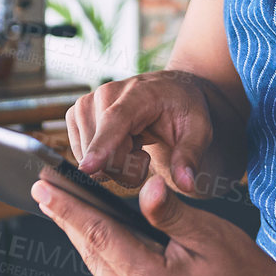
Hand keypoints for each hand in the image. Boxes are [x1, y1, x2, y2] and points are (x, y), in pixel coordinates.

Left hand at [31, 172, 275, 275]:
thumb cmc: (247, 274)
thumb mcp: (209, 233)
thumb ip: (167, 211)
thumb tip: (142, 185)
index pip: (99, 236)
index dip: (68, 208)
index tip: (43, 186)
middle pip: (94, 257)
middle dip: (72, 221)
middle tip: (48, 190)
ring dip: (90, 244)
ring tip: (71, 210)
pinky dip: (109, 266)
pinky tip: (104, 244)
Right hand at [65, 71, 227, 196]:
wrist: (169, 91)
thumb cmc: (183, 109)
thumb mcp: (199, 131)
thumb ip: (190, 156)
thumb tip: (186, 183)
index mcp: (138, 93)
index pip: (115, 121)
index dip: (101, 146)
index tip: (88, 169)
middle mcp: (105, 94)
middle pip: (104, 153)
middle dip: (126, 166)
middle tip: (147, 150)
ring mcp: (86, 104)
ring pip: (90, 158)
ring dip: (115, 163)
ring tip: (135, 144)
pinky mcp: (76, 115)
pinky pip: (82, 156)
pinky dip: (102, 158)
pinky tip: (120, 144)